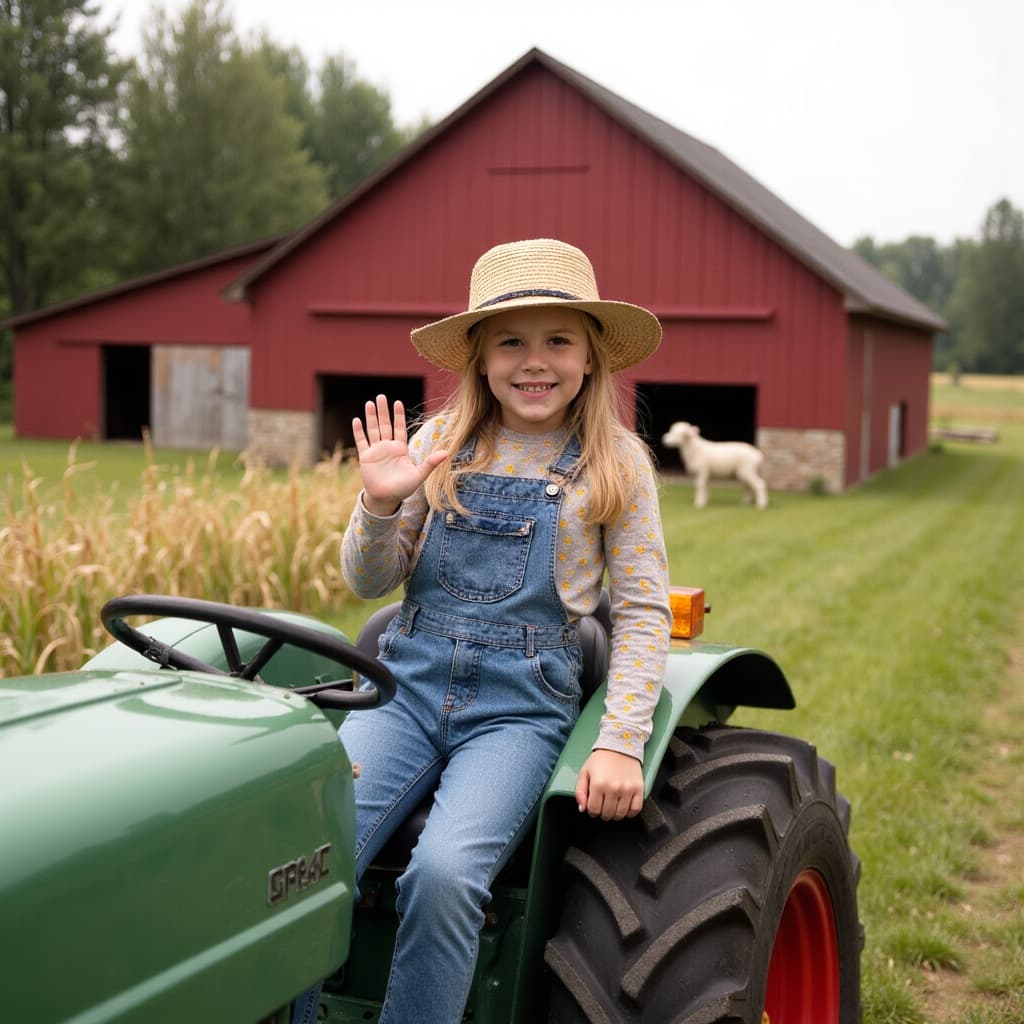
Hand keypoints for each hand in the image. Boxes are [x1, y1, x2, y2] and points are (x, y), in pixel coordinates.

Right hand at [353, 395, 447, 515]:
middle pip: (385, 425)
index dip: (398, 416)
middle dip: (383, 411)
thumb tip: (447, 453)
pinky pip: (361, 441)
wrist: (386, 499)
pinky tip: (356, 420)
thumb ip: (431, 463)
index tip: (397, 402)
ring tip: (369, 403)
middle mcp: (387, 447)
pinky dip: (359, 431)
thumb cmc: (403, 488)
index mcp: (400, 449)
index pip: (399, 428)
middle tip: (381, 396)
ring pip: (373, 430)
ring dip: (371, 417)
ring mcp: (376, 451)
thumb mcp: (419, 475)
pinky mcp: (365, 457)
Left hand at [575, 749, 643, 820]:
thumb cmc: (602, 758)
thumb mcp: (585, 771)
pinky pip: (636, 809)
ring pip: (620, 814)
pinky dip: (630, 813)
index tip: (594, 808)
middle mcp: (613, 788)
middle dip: (603, 813)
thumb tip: (582, 808)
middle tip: (603, 807)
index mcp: (598, 784)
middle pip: (607, 813)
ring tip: (613, 807)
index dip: (592, 812)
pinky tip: (625, 807)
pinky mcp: (639, 788)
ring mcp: (627, 789)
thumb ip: (580, 791)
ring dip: (615, 815)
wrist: (620, 745)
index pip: (594, 809)